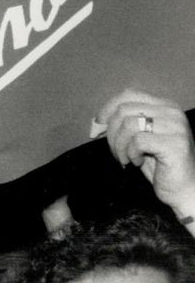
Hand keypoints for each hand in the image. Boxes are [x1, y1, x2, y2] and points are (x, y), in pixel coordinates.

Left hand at [96, 90, 194, 215]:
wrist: (183, 188)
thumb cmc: (159, 163)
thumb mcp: (140, 137)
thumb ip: (126, 123)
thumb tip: (99, 119)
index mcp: (165, 106)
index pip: (130, 94)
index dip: (109, 108)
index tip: (98, 124)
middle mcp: (172, 112)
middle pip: (124, 110)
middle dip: (112, 133)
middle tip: (116, 151)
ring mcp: (176, 127)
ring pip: (128, 124)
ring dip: (119, 145)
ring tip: (125, 158)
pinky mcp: (175, 143)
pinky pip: (138, 141)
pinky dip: (130, 153)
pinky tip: (138, 162)